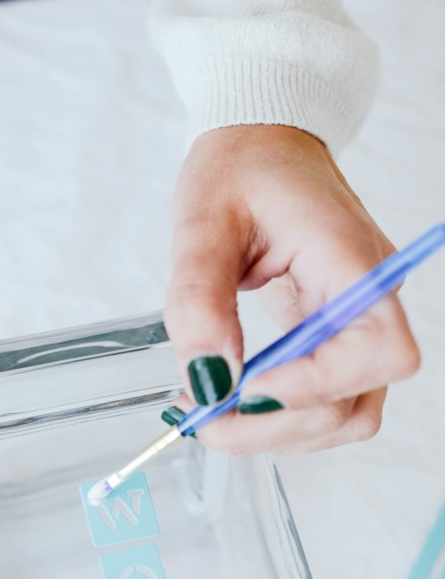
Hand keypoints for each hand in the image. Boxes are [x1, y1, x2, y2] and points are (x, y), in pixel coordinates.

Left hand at [164, 125, 419, 452]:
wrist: (261, 146)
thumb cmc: (240, 170)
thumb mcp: (202, 223)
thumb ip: (199, 301)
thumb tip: (209, 378)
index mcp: (352, 260)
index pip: (378, 350)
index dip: (315, 386)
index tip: (244, 386)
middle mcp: (370, 301)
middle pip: (354, 403)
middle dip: (274, 425)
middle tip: (202, 415)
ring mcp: (359, 326)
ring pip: (343, 417)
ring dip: (275, 432)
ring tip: (210, 408)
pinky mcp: (338, 342)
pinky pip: (324, 405)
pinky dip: (277, 419)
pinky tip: (231, 397)